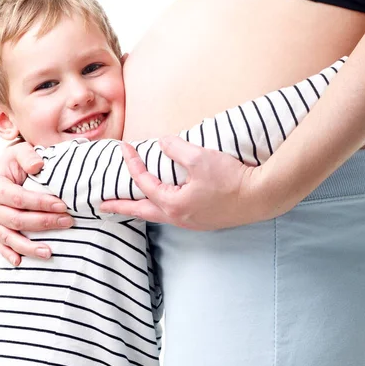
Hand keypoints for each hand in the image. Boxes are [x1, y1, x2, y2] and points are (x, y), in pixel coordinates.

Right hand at [0, 142, 72, 265]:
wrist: (7, 169)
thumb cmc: (16, 161)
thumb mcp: (21, 151)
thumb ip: (28, 155)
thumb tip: (38, 165)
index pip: (20, 199)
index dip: (41, 203)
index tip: (63, 205)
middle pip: (18, 220)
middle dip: (44, 223)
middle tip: (68, 222)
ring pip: (9, 238)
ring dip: (29, 247)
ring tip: (49, 252)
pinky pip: (0, 246)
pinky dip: (9, 255)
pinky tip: (20, 263)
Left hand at [100, 137, 263, 229]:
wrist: (261, 196)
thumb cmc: (232, 178)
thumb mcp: (200, 157)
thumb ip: (177, 148)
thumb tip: (161, 143)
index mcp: (174, 204)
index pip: (144, 183)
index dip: (132, 164)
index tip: (125, 148)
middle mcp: (179, 218)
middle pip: (142, 212)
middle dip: (121, 207)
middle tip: (103, 206)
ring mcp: (192, 222)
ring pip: (158, 216)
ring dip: (141, 209)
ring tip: (130, 204)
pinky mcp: (204, 221)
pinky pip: (174, 215)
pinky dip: (160, 209)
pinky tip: (164, 203)